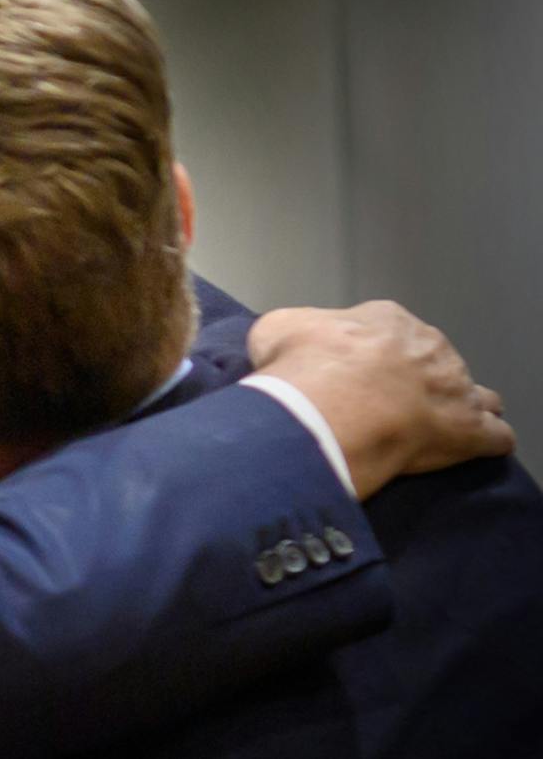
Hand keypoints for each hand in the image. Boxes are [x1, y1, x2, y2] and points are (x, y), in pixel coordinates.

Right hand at [249, 300, 513, 498]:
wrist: (329, 409)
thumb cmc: (301, 367)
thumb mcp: (276, 330)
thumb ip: (294, 332)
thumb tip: (291, 346)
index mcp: (386, 319)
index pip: (388, 332)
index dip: (370, 357)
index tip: (350, 378)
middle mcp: (429, 344)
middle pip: (430, 361)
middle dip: (414, 382)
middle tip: (380, 408)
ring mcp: (456, 385)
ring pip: (474, 394)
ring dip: (457, 408)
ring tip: (428, 429)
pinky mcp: (470, 430)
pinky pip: (494, 436)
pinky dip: (483, 443)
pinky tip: (464, 451)